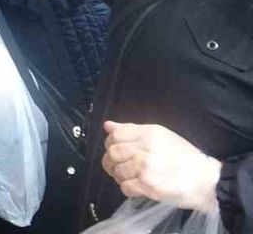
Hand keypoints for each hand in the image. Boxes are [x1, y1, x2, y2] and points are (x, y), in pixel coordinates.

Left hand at [102, 122, 221, 211]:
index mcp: (149, 134)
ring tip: (131, 177)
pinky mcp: (148, 186)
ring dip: (120, 176)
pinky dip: (127, 188)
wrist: (206, 180)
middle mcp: (145, 149)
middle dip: (112, 161)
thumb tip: (108, 126)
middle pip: (113, 153)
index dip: (110, 143)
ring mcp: (146, 168)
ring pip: (117, 171)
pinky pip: (125, 187)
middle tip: (120, 166)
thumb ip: (132, 130)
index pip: (115, 135)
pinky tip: (137, 186)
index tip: (115, 149)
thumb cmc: (186, 158)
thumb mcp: (162, 136)